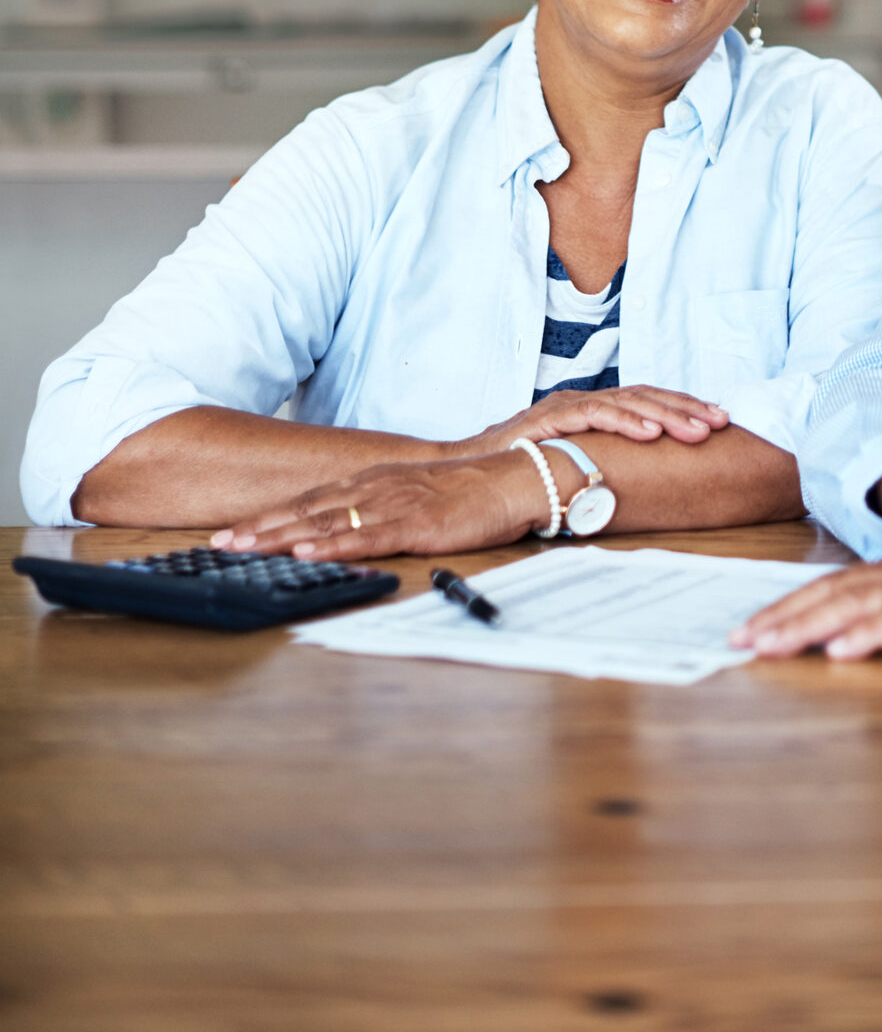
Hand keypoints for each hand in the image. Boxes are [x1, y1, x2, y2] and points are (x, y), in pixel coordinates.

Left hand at [211, 451, 544, 560]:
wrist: (513, 478)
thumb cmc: (468, 491)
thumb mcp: (412, 495)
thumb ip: (378, 507)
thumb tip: (343, 528)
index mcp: (373, 481)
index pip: (309, 500)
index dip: (267, 516)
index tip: (232, 531)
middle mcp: (374, 488)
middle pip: (306, 509)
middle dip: (259, 527)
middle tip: (219, 543)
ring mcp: (392, 505)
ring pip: (326, 523)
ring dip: (281, 536)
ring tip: (245, 548)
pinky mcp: (414, 525)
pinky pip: (366, 538)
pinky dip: (332, 546)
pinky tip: (306, 552)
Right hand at [462, 383, 730, 452]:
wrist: (470, 464)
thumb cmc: (524, 466)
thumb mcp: (574, 462)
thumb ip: (605, 461)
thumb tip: (646, 478)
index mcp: (596, 407)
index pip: (649, 400)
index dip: (684, 407)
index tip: (719, 419)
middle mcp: (587, 399)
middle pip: (646, 396)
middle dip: (687, 408)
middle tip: (722, 420)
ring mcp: (569, 404)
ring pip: (627, 401)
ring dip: (666, 414)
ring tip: (697, 429)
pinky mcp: (551, 417)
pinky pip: (594, 414)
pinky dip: (625, 421)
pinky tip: (650, 432)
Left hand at [732, 550, 881, 662]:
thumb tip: (865, 639)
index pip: (838, 588)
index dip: (793, 607)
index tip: (751, 631)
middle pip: (835, 594)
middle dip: (784, 618)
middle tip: (738, 641)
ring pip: (860, 604)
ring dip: (810, 626)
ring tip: (769, 646)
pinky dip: (873, 633)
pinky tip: (841, 650)